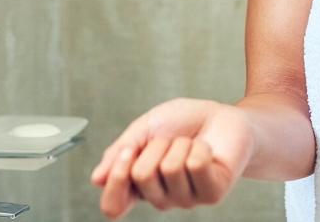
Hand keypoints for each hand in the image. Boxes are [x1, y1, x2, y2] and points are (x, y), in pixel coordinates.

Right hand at [89, 97, 253, 218]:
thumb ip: (120, 152)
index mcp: (139, 186)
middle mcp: (160, 198)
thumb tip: (97, 179)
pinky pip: (195, 165)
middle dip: (156, 145)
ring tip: (191, 143)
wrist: (221, 115)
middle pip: (141, 175)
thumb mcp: (145, 128)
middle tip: (171, 140)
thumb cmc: (184, 122)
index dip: (116, 180)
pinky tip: (206, 150)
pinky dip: (200, 147)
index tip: (128, 152)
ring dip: (180, 143)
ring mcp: (186, 199)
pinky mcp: (212, 194)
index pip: (113, 206)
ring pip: (169, 168)